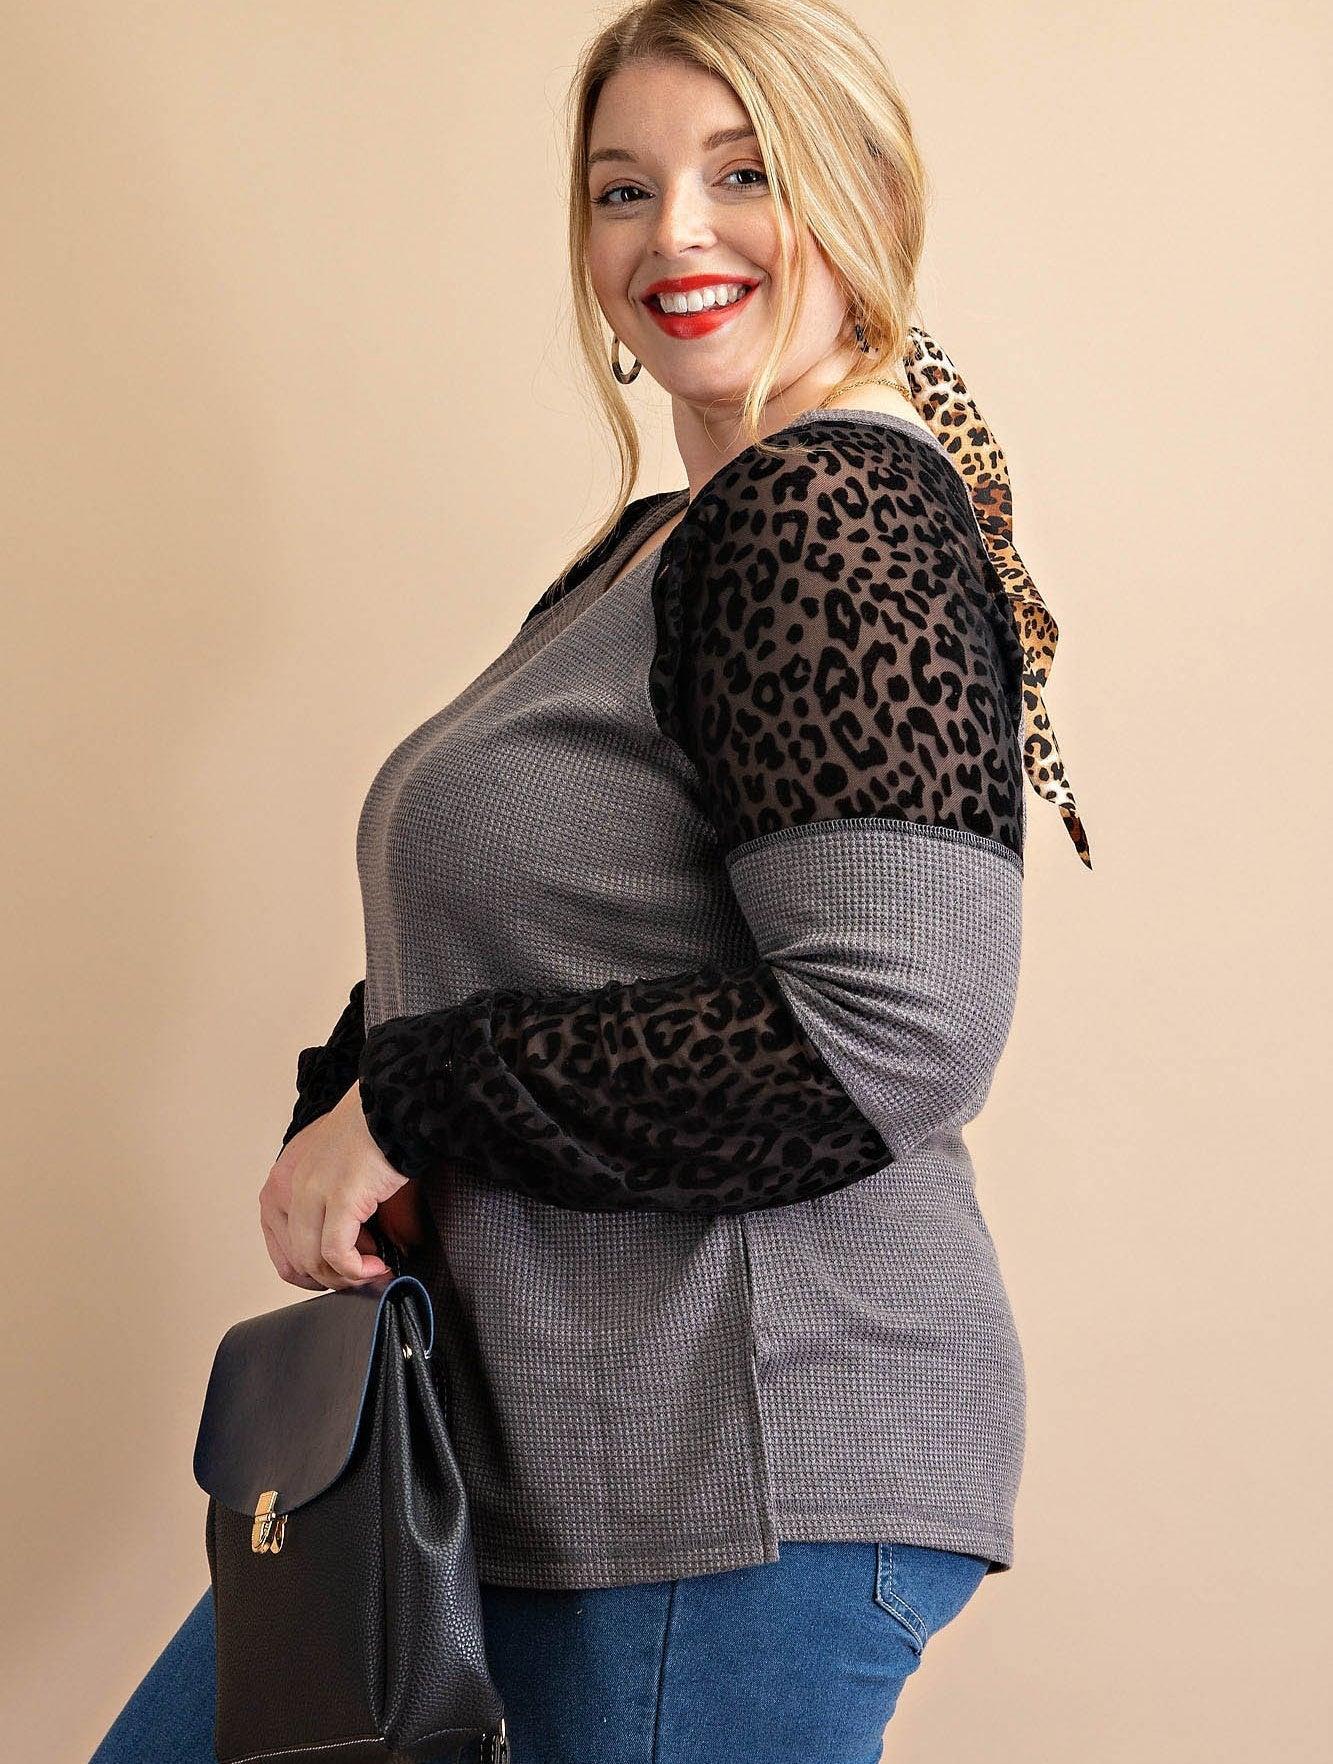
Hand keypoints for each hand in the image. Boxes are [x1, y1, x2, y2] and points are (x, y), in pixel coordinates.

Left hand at [259, 1084, 426, 1289]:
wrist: (394, 1103)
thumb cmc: (373, 1131)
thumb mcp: (343, 1175)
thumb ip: (339, 1216)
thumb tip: (360, 1257)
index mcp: (284, 1180)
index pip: (281, 1247)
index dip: (313, 1271)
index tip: (340, 1273)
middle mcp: (288, 1187)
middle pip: (296, 1259)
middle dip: (332, 1277)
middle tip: (363, 1275)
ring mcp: (311, 1193)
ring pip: (313, 1260)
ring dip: (346, 1276)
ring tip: (373, 1269)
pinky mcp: (338, 1198)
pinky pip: (336, 1253)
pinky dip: (356, 1269)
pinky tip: (377, 1265)